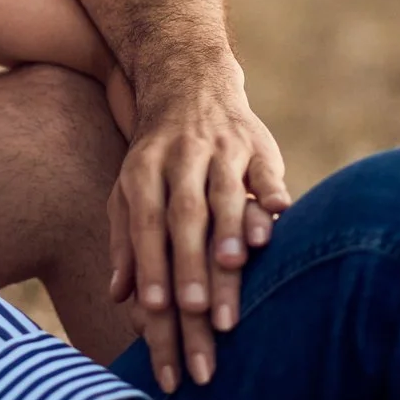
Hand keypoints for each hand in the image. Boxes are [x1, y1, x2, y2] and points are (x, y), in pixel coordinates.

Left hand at [104, 72, 289, 393]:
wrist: (187, 83)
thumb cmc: (155, 157)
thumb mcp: (129, 190)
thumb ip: (126, 242)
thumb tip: (119, 297)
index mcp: (143, 172)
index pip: (146, 226)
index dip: (151, 266)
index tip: (157, 312)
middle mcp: (180, 159)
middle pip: (185, 217)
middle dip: (192, 266)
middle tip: (200, 316)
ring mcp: (221, 150)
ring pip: (226, 193)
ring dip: (230, 229)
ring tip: (233, 268)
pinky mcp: (257, 145)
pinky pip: (265, 169)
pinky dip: (272, 188)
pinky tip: (281, 212)